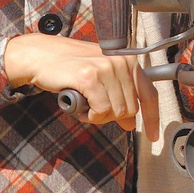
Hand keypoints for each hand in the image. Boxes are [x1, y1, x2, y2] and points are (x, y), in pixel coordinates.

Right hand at [4, 33, 157, 132]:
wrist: (40, 56)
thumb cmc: (70, 68)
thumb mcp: (101, 80)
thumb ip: (119, 97)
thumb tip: (131, 123)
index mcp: (128, 60)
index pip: (149, 93)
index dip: (153, 118)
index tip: (153, 136)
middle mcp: (121, 61)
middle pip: (132, 109)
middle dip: (112, 117)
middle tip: (93, 110)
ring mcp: (106, 68)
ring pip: (117, 112)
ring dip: (99, 117)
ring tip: (85, 106)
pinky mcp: (90, 77)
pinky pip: (101, 111)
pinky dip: (90, 116)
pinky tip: (80, 108)